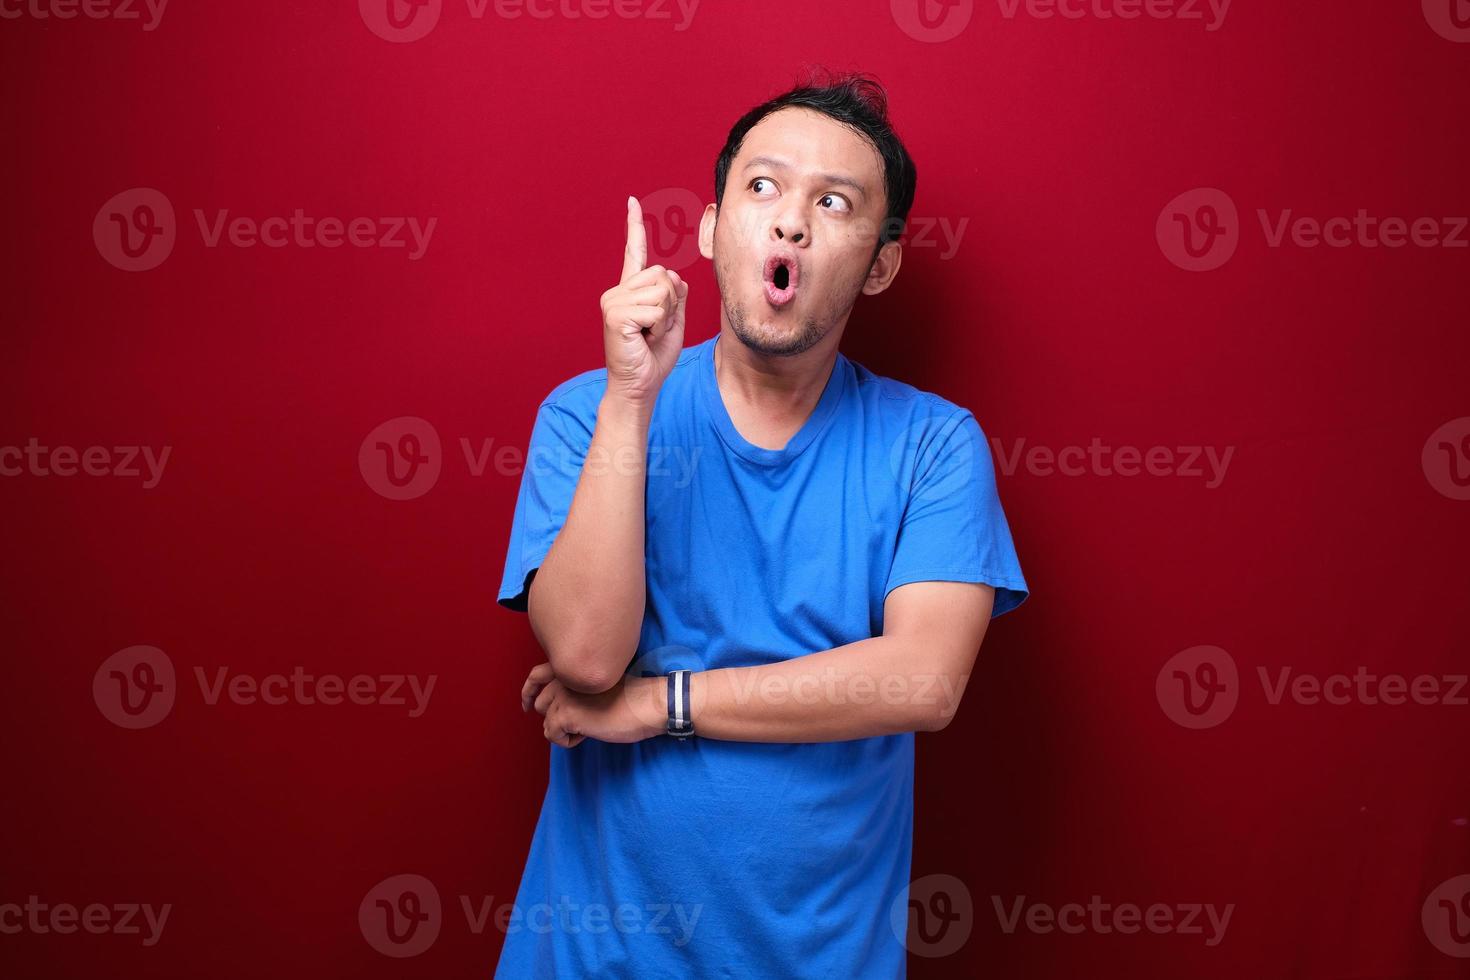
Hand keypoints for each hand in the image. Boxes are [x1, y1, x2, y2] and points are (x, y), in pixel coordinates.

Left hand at [520, 662, 665, 748]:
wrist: (648, 704)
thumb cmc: (632, 696)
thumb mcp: (599, 684)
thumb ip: (577, 687)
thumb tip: (562, 707)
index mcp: (571, 667)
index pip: (536, 675)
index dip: (529, 692)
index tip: (527, 705)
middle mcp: (562, 677)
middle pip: (540, 704)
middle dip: (555, 717)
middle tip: (577, 724)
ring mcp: (563, 695)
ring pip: (547, 723)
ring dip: (566, 730)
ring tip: (591, 726)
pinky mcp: (566, 715)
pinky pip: (554, 736)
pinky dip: (569, 741)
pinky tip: (590, 733)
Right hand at [599, 196, 688, 408]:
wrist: (640, 385)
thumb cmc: (654, 357)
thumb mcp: (673, 322)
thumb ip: (676, 298)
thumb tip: (676, 278)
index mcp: (630, 291)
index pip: (634, 253)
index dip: (634, 227)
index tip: (632, 202)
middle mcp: (618, 291)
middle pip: (663, 275)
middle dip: (671, 304)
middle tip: (655, 328)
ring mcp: (613, 301)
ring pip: (662, 291)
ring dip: (666, 317)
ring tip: (649, 334)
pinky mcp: (615, 314)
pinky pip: (655, 309)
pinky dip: (658, 326)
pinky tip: (643, 338)